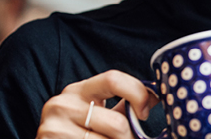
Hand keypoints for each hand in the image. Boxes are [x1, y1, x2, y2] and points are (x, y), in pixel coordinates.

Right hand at [37, 70, 159, 138]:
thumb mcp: (101, 115)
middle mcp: (63, 104)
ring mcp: (53, 127)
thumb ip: (126, 104)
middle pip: (117, 123)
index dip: (137, 95)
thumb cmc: (81, 135)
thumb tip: (157, 94)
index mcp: (78, 90)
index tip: (144, 113)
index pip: (113, 79)